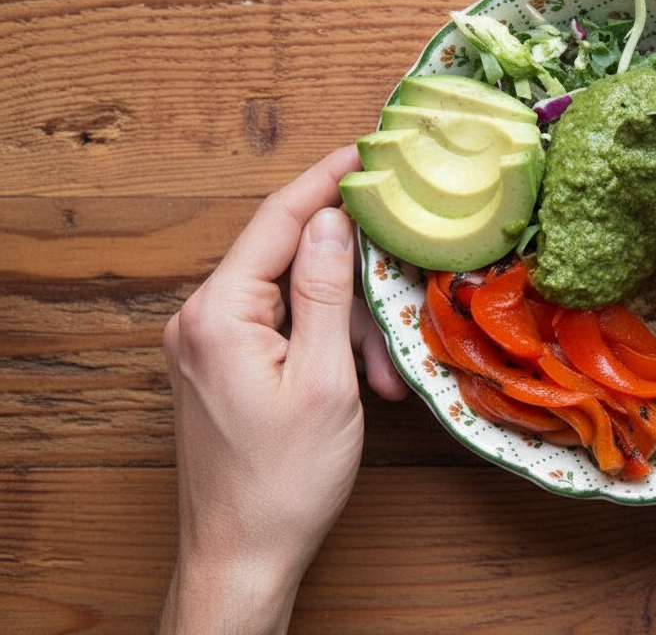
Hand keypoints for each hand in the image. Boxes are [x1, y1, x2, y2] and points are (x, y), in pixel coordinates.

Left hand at [158, 146, 404, 634]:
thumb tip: (332, 219)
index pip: (277, 219)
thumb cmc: (282, 482)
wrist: (241, 557)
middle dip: (354, 283)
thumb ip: (326, 292)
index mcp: (218, 314)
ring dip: (346, 328)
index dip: (326, 179)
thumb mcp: (323, 381)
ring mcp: (209, 344)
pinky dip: (325, 346)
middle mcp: (201, 319)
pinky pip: (283, 329)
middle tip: (402, 299)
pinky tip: (358, 383)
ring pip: (294, 299)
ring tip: (380, 379)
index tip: (366, 149)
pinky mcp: (222, 365)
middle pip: (291, 260)